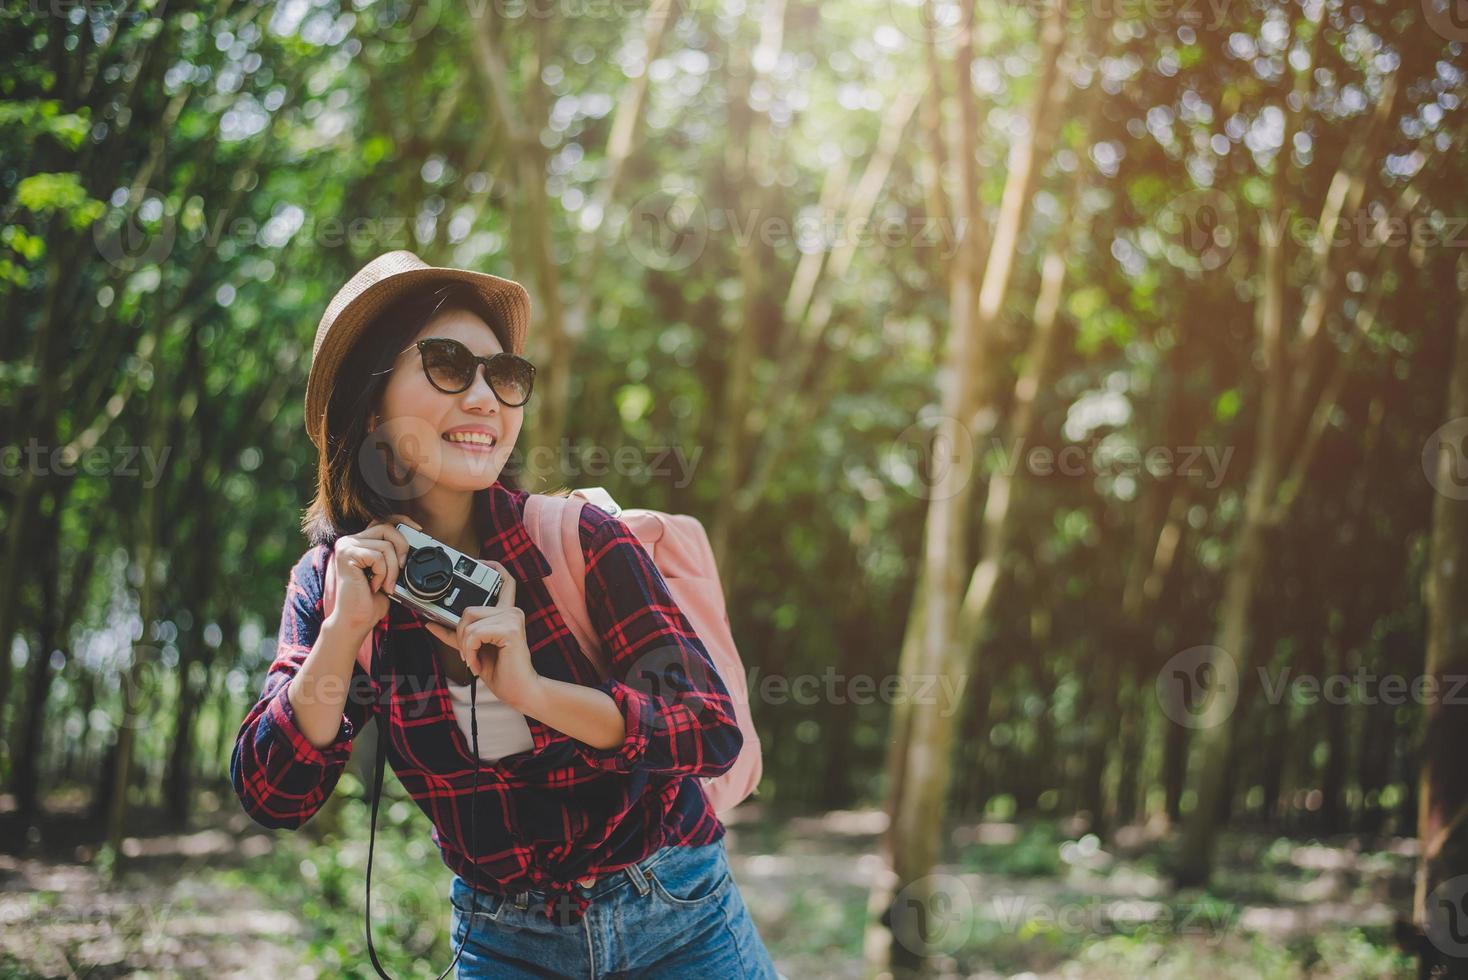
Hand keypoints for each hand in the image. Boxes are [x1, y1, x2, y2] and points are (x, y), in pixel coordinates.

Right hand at [326, 514, 422, 639]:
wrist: (356, 620)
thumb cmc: (370, 601)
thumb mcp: (387, 573)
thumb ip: (392, 556)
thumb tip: (413, 543)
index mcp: (359, 543)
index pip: (382, 521)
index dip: (402, 521)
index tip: (418, 530)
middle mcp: (349, 541)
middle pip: (386, 527)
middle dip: (402, 547)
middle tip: (402, 568)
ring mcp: (346, 547)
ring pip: (385, 545)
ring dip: (392, 569)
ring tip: (386, 585)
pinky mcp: (346, 555)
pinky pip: (377, 557)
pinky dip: (383, 573)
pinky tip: (374, 586)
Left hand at [424, 559, 543, 712]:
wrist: (518, 691)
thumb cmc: (502, 672)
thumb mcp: (473, 650)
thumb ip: (456, 634)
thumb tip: (431, 623)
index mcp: (506, 613)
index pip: (505, 580)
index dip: (493, 566)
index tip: (480, 561)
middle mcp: (512, 610)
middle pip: (469, 609)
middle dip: (460, 634)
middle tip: (468, 655)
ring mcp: (513, 617)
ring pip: (469, 621)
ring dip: (465, 646)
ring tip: (474, 661)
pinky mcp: (510, 629)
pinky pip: (474, 633)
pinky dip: (470, 651)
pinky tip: (478, 664)